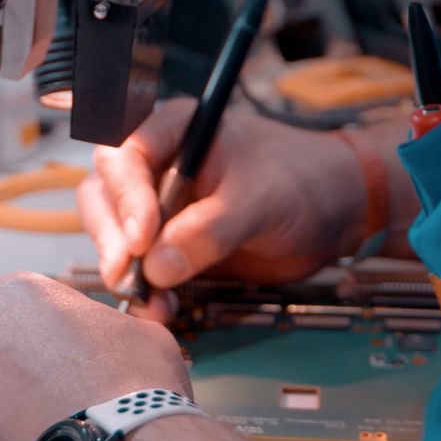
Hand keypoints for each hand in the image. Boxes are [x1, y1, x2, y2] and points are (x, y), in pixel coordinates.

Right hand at [78, 100, 371, 316]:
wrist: (335, 211)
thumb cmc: (302, 181)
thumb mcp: (260, 200)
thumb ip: (210, 228)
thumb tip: (156, 265)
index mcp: (174, 130)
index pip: (123, 157)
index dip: (125, 197)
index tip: (142, 240)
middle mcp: (157, 164)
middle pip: (104, 196)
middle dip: (112, 239)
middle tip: (128, 277)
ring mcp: (160, 206)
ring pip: (115, 235)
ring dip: (125, 271)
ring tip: (151, 302)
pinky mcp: (170, 245)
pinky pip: (141, 268)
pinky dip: (146, 292)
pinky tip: (163, 311)